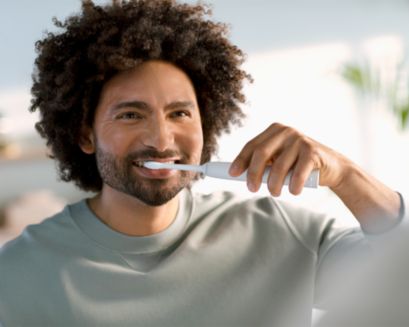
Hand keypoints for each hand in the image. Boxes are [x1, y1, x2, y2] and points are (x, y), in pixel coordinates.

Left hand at [229, 123, 349, 195]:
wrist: (332, 167)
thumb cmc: (299, 165)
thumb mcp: (279, 160)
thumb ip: (262, 163)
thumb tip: (236, 173)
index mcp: (274, 131)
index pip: (252, 146)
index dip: (240, 160)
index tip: (232, 174)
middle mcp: (286, 131)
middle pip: (261, 153)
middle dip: (253, 174)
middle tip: (252, 189)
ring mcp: (300, 140)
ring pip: (278, 167)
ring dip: (274, 185)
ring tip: (275, 192)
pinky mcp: (312, 151)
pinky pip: (297, 174)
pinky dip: (293, 187)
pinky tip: (294, 191)